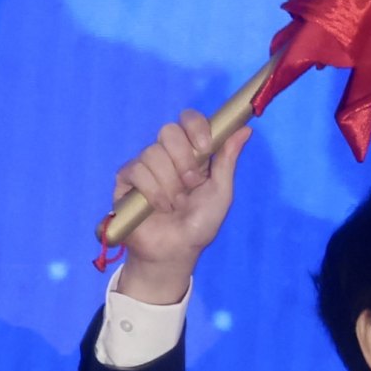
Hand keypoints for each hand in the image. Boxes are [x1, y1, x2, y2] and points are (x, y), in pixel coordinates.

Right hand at [104, 109, 246, 302]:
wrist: (176, 250)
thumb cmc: (200, 223)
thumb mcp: (221, 192)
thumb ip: (227, 160)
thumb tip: (244, 129)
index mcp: (192, 153)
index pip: (189, 120)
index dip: (196, 126)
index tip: (205, 146)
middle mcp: (167, 154)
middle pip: (169, 130)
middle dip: (184, 159)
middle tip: (191, 183)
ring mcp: (145, 164)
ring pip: (154, 153)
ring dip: (170, 184)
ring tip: (176, 204)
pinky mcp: (126, 178)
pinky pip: (137, 170)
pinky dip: (153, 192)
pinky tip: (160, 207)